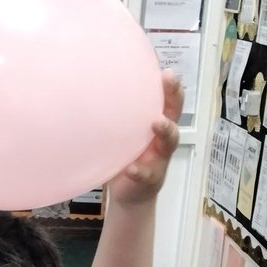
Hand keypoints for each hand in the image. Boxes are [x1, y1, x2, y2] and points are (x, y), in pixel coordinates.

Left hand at [108, 71, 182, 206]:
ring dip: (165, 130)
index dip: (172, 87)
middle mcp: (162, 140)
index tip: (167, 71)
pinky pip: (146, 174)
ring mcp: (159, 159)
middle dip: (174, 97)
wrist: (129, 194)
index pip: (168, 102)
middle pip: (174, 115)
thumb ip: (117, 116)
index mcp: (156, 126)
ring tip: (157, 123)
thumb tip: (91, 88)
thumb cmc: (126, 157)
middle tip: (169, 81)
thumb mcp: (124, 134)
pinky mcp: (150, 179)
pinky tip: (131, 168)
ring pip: (169, 143)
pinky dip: (139, 171)